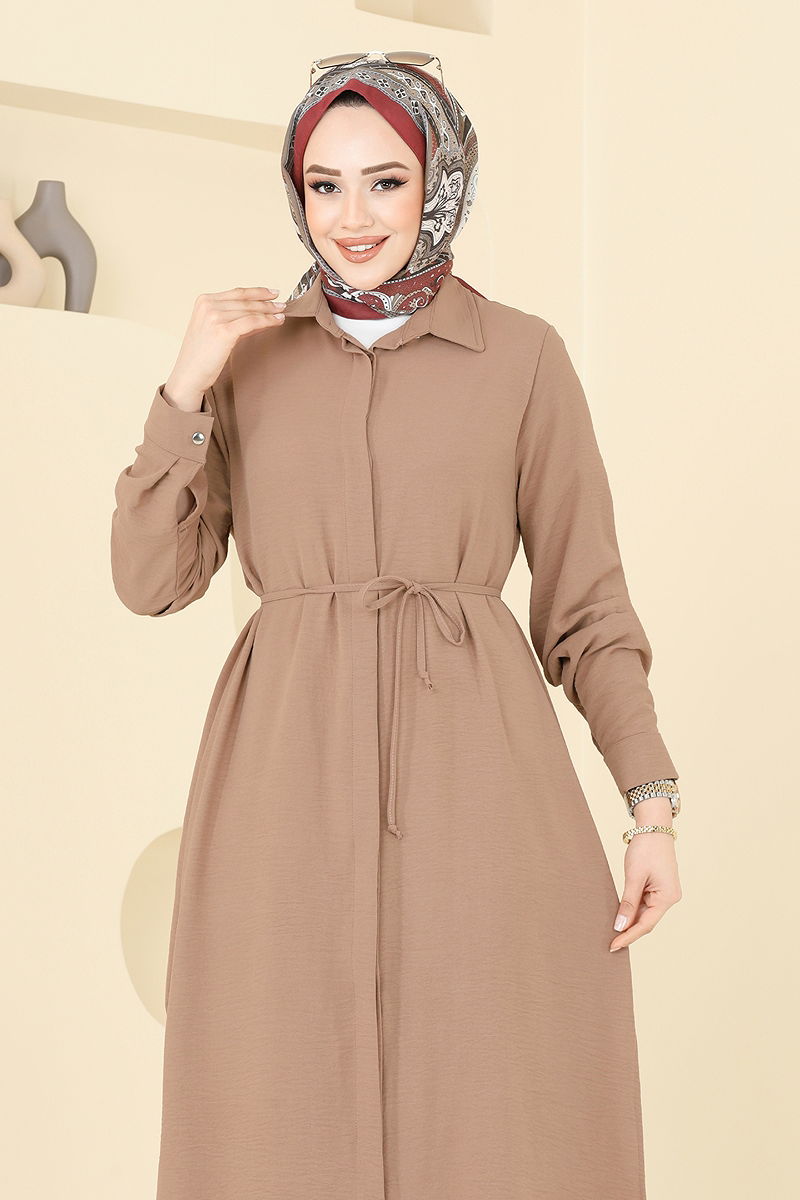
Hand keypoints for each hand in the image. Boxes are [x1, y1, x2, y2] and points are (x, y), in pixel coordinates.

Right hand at [164, 286, 286, 408]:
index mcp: (204, 301)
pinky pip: (252, 322)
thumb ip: (235, 320)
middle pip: (245, 300)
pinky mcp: (223, 330)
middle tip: (282, 304)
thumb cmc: (201, 357)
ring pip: (250, 310)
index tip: (272, 293)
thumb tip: (261, 316)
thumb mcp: (215, 330)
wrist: (189, 374)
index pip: (236, 293)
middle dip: (266, 302)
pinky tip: (277, 322)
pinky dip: (267, 321)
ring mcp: (215, 316)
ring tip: (282, 313)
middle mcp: (208, 305)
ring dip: (269, 311)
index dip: (257, 292)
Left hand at [609, 800, 681, 951]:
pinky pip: (645, 903)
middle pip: (647, 921)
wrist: (654, 826)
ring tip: (613, 932)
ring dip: (630, 920)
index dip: (629, 936)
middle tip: (610, 944)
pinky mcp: (659, 887)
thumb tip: (620, 926)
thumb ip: (627, 903)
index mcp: (667, 897)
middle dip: (629, 931)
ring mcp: (665, 892)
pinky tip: (621, 915)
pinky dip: (633, 909)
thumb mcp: (633, 876)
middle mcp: (670, 898)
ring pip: (645, 913)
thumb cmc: (646, 848)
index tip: (614, 946)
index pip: (646, 924)